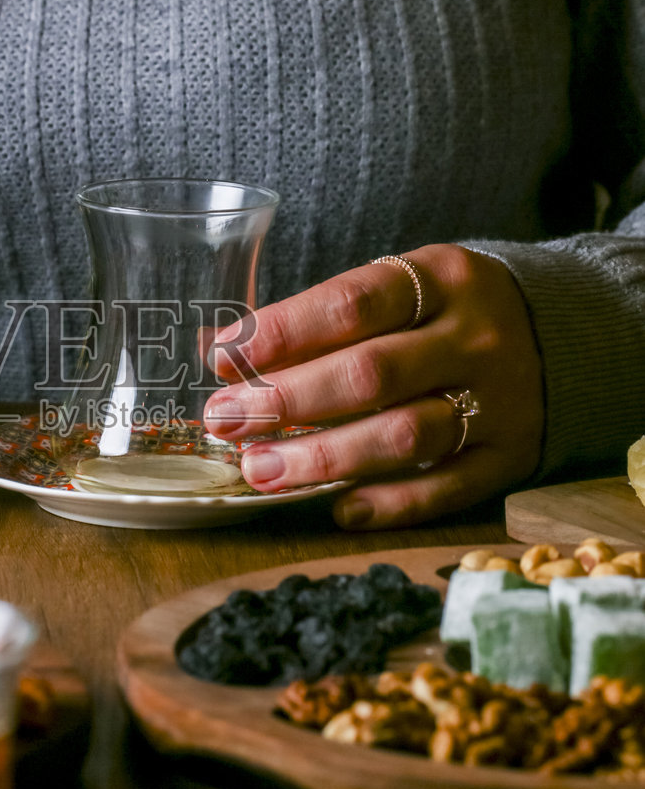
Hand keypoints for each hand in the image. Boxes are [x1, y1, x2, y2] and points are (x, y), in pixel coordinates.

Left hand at [203, 244, 544, 527]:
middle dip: (287, 400)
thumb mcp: (404, 291)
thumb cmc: (449, 314)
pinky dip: (389, 504)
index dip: (281, 333)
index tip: (223, 359)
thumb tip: (219, 352)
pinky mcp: (510, 456)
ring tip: (260, 471)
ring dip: (323, 458)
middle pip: (370, 373)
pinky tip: (337, 510)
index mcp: (443, 279)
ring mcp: (497, 401)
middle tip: (225, 421)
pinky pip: (445, 488)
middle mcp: (475, 337)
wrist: (569, 336)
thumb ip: (323, 321)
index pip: (351, 304)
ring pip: (403, 436)